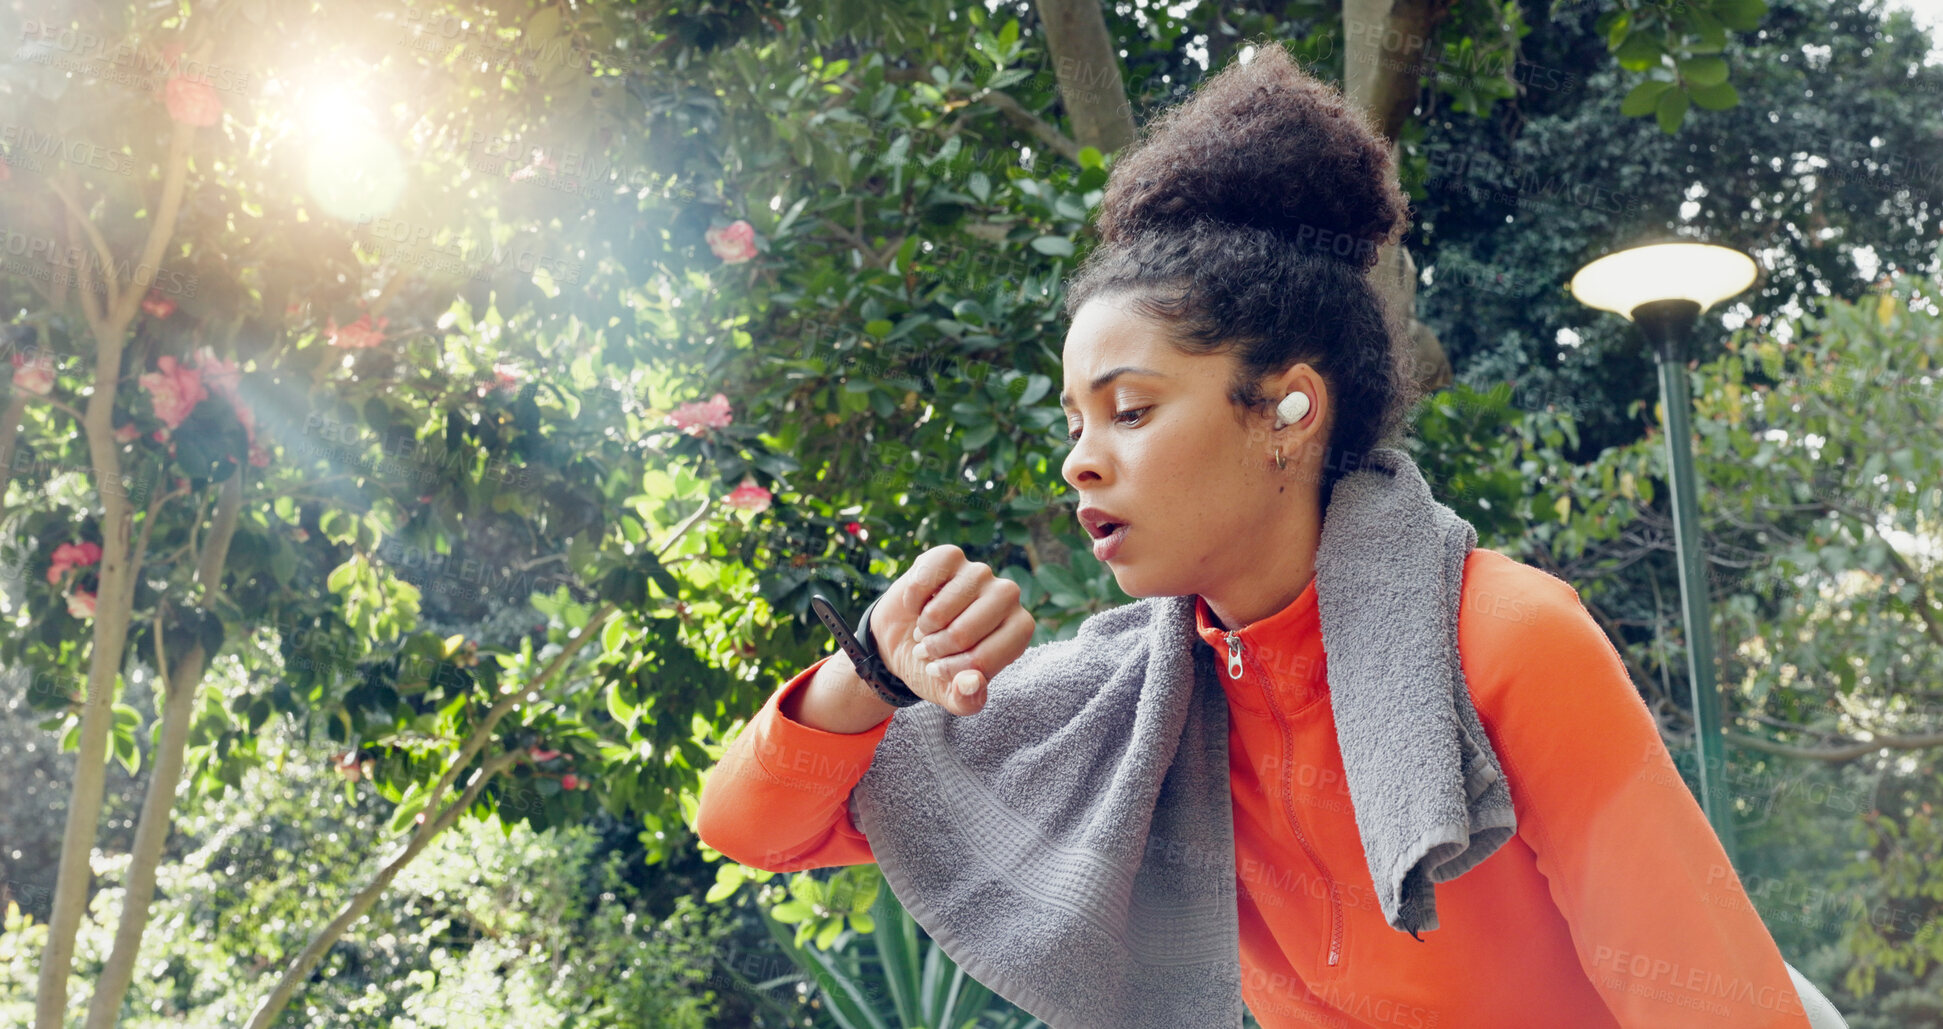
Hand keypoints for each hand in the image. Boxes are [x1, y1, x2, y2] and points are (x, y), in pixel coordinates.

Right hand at [868, 544, 1033, 715]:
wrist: (905, 639)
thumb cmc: (938, 666)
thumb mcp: (953, 695)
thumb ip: (967, 700)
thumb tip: (971, 682)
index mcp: (1018, 631)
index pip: (984, 659)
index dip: (953, 670)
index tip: (941, 670)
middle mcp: (1008, 596)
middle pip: (963, 633)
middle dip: (937, 648)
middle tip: (931, 648)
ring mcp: (980, 573)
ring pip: (942, 609)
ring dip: (924, 626)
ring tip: (927, 628)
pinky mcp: (951, 557)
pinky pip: (924, 581)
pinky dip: (912, 600)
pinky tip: (917, 604)